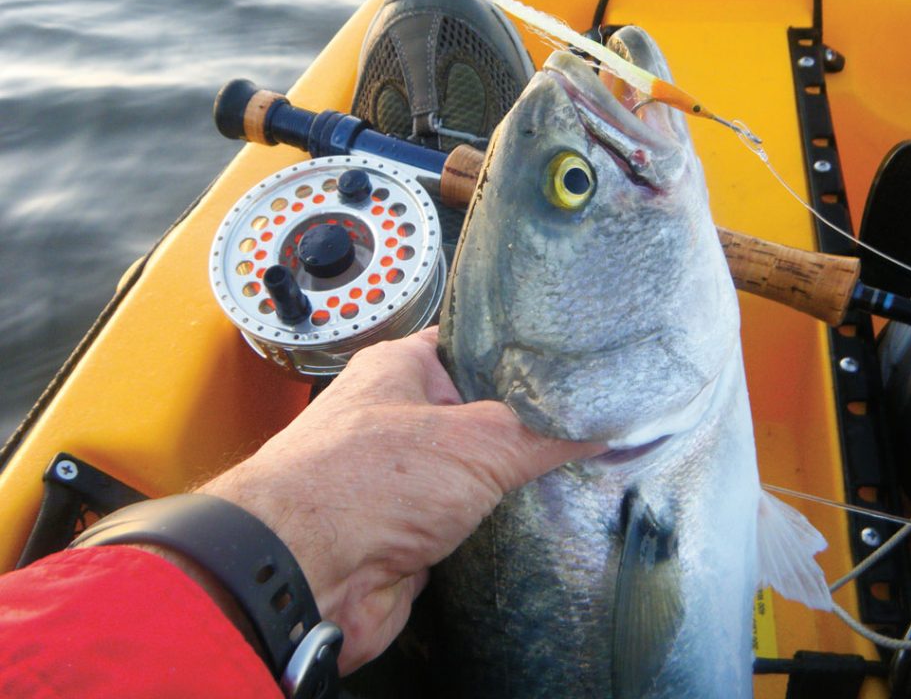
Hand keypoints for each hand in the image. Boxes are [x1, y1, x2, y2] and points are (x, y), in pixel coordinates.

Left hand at [198, 327, 602, 672]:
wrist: (304, 575)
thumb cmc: (363, 483)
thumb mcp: (474, 443)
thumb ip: (540, 435)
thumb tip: (597, 426)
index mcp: (401, 369)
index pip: (471, 344)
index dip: (520, 352)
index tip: (570, 360)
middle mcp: (397, 417)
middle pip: (478, 411)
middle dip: (526, 423)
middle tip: (587, 419)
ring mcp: (400, 478)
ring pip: (472, 470)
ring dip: (509, 479)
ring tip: (574, 465)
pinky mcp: (406, 532)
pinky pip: (463, 520)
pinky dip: (493, 523)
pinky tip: (536, 517)